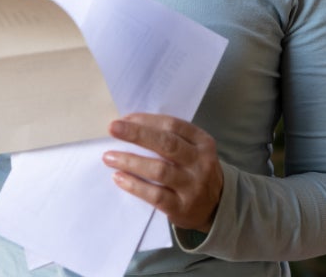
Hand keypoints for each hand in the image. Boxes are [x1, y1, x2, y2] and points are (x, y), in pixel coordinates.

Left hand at [103, 113, 223, 231]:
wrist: (216, 207)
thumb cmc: (194, 171)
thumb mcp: (192, 150)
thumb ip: (169, 138)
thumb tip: (129, 125)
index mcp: (202, 142)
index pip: (173, 125)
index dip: (146, 120)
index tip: (123, 119)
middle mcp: (200, 163)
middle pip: (167, 144)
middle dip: (137, 134)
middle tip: (113, 128)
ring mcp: (192, 186)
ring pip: (159, 170)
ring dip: (130, 161)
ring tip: (109, 157)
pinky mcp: (182, 207)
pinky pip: (155, 195)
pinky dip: (134, 185)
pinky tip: (119, 178)